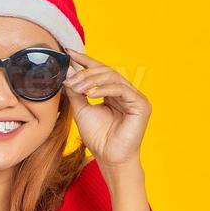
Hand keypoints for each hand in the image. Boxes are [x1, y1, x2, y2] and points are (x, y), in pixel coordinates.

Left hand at [63, 51, 150, 173]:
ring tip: (77, 86)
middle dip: (86, 72)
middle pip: (106, 71)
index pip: (100, 71)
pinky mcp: (141, 104)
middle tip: (70, 78)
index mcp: (114, 92)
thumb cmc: (98, 137)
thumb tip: (68, 71)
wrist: (109, 157)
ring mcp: (135, 97)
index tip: (69, 53)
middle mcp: (126, 92)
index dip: (85, 60)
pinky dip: (104, 89)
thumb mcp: (81, 110)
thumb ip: (76, 91)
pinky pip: (121, 89)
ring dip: (92, 80)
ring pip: (113, 78)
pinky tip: (90, 93)